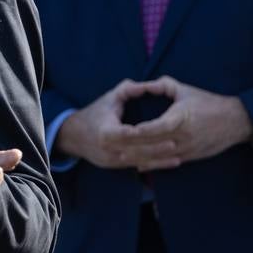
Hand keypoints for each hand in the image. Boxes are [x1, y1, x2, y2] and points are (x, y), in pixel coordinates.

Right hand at [54, 79, 179, 170]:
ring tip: (177, 157)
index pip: (127, 133)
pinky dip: (154, 165)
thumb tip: (146, 86)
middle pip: (135, 150)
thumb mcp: (109, 98)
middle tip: (176, 144)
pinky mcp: (116, 166)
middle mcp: (108, 149)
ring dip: (158, 160)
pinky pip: (137, 166)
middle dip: (156, 149)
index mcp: (105, 131)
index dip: (145, 133)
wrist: (74, 135)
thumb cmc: (95, 113)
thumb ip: (128, 90)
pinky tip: (169, 163)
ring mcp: (112, 160)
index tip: (162, 130)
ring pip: (138, 161)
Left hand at [124, 76, 252, 165]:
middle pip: (155, 144)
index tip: (126, 130)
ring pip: (160, 157)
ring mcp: (188, 149)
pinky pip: (169, 163)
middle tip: (114, 145)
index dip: (141, 130)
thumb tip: (145, 84)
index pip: (158, 126)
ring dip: (141, 158)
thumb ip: (163, 85)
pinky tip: (140, 165)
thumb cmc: (207, 102)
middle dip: (134, 146)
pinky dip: (154, 164)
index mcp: (182, 118)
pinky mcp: (191, 157)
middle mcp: (184, 136)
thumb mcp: (185, 90)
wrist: (235, 121)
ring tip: (122, 156)